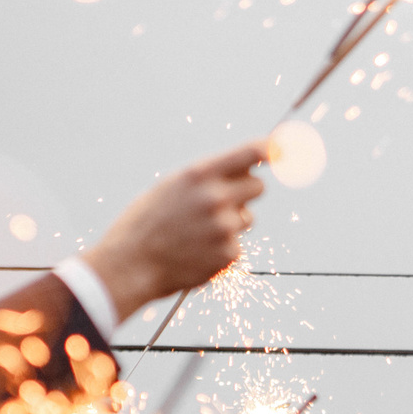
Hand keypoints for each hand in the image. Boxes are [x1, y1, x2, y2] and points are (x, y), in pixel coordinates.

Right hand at [82, 141, 269, 320]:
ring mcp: (224, 227)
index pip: (248, 154)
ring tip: (197, 232)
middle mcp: (215, 198)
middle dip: (247, 192)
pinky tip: (196, 251)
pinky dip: (222, 248)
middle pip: (258, 187)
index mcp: (199, 175)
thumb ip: (207, 178)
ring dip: (231, 223)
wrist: (132, 264)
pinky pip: (236, 244)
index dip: (269, 149)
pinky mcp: (228, 254)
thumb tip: (246, 171)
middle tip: (225, 201)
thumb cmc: (148, 222)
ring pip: (247, 219)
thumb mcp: (172, 187)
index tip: (280, 150)